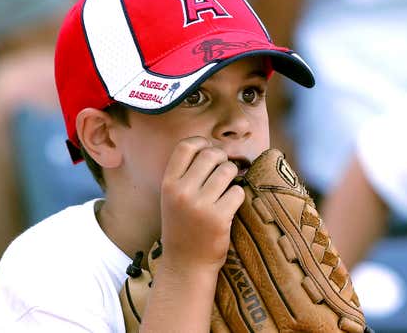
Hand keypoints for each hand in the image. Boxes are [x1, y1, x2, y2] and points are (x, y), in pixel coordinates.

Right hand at [159, 137, 244, 272]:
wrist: (186, 264)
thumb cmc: (183, 226)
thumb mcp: (172, 198)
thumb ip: (186, 174)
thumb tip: (212, 146)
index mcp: (168, 183)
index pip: (186, 146)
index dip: (203, 142)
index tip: (210, 150)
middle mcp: (182, 191)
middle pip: (211, 154)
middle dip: (222, 159)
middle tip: (224, 172)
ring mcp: (200, 205)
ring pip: (228, 170)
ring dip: (233, 177)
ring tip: (227, 189)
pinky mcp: (219, 218)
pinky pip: (238, 192)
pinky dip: (238, 197)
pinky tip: (230, 206)